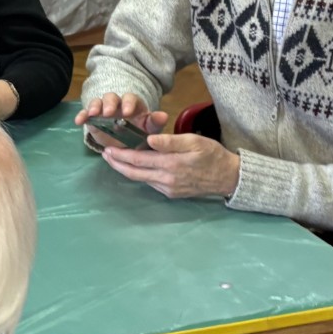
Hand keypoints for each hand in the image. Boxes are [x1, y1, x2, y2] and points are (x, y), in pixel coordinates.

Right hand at [72, 91, 167, 133]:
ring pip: (98, 102)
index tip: (127, 112)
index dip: (128, 103)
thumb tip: (163, 116)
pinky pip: (86, 114)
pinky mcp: (93, 119)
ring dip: (95, 106)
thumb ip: (155, 123)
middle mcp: (117, 104)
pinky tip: (79, 121)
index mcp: (132, 105)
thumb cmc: (139, 134)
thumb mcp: (149, 130)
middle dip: (109, 104)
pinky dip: (82, 115)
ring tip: (93, 114)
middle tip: (108, 112)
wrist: (126, 143)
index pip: (130, 98)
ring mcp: (103, 111)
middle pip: (112, 97)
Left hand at [99, 131, 241, 198]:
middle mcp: (166, 180)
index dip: (121, 155)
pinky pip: (151, 183)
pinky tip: (135, 167)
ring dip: (126, 170)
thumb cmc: (212, 155)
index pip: (138, 160)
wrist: (228, 177)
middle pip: (134, 173)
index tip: (108, 148)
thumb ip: (171, 141)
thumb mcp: (194, 141)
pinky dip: (139, 175)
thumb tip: (149, 139)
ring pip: (141, 179)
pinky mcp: (172, 194)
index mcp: (171, 164)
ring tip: (115, 160)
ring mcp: (168, 189)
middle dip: (117, 164)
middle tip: (105, 154)